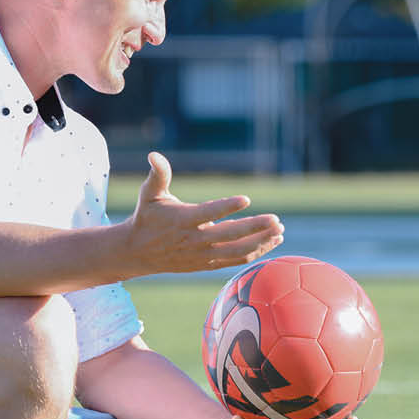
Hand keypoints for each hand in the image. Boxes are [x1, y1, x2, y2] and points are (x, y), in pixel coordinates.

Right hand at [122, 152, 282, 273]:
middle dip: (254, 228)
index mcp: (183, 220)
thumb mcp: (150, 194)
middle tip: (276, 219)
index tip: (246, 199)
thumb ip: (158, 175)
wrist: (138, 252)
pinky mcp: (208, 264)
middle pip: (229, 235)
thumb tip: (154, 154)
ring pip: (237, 251)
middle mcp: (195, 239)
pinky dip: (256, 253)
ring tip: (279, 230)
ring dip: (261, 242)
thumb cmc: (148, 217)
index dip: (226, 207)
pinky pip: (236, 260)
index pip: (208, 213)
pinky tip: (272, 242)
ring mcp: (203, 255)